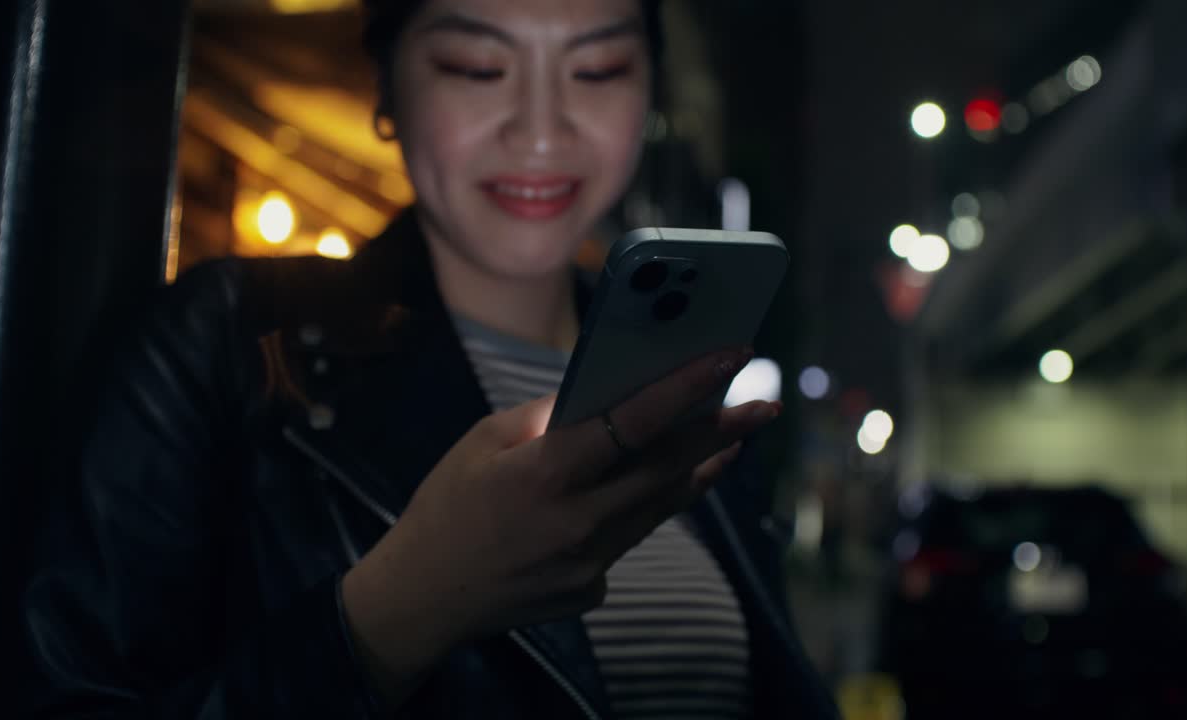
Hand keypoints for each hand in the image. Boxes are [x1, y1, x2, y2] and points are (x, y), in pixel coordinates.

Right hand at [342, 349, 778, 704]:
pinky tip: (639, 492)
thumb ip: (548, 417)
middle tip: (764, 405)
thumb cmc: (447, 507)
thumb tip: (602, 394)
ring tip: (730, 441)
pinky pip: (627, 538)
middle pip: (667, 469)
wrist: (422, 598)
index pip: (632, 423)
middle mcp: (577, 521)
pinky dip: (638, 509)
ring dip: (699, 469)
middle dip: (723, 432)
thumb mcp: (484, 443)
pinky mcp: (592, 589)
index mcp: (544, 474)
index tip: (732, 357)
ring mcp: (589, 562)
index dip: (687, 387)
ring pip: (661, 506)